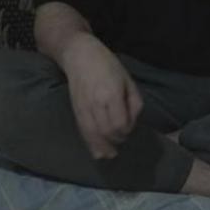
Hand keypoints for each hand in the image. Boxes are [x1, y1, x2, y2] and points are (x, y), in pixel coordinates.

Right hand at [61, 33, 142, 159]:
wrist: (78, 55)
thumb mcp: (127, 79)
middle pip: (107, 132)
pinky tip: (97, 152)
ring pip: (93, 135)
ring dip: (103, 147)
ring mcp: (83, 107)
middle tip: (122, 137)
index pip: (120, 123)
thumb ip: (134, 102)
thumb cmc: (107, 64)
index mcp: (111, 94)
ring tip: (110, 154)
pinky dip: (90, 144)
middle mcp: (96, 103)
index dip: (127, 129)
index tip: (129, 126)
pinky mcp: (75, 110)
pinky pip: (83, 131)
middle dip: (116, 139)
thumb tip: (132, 122)